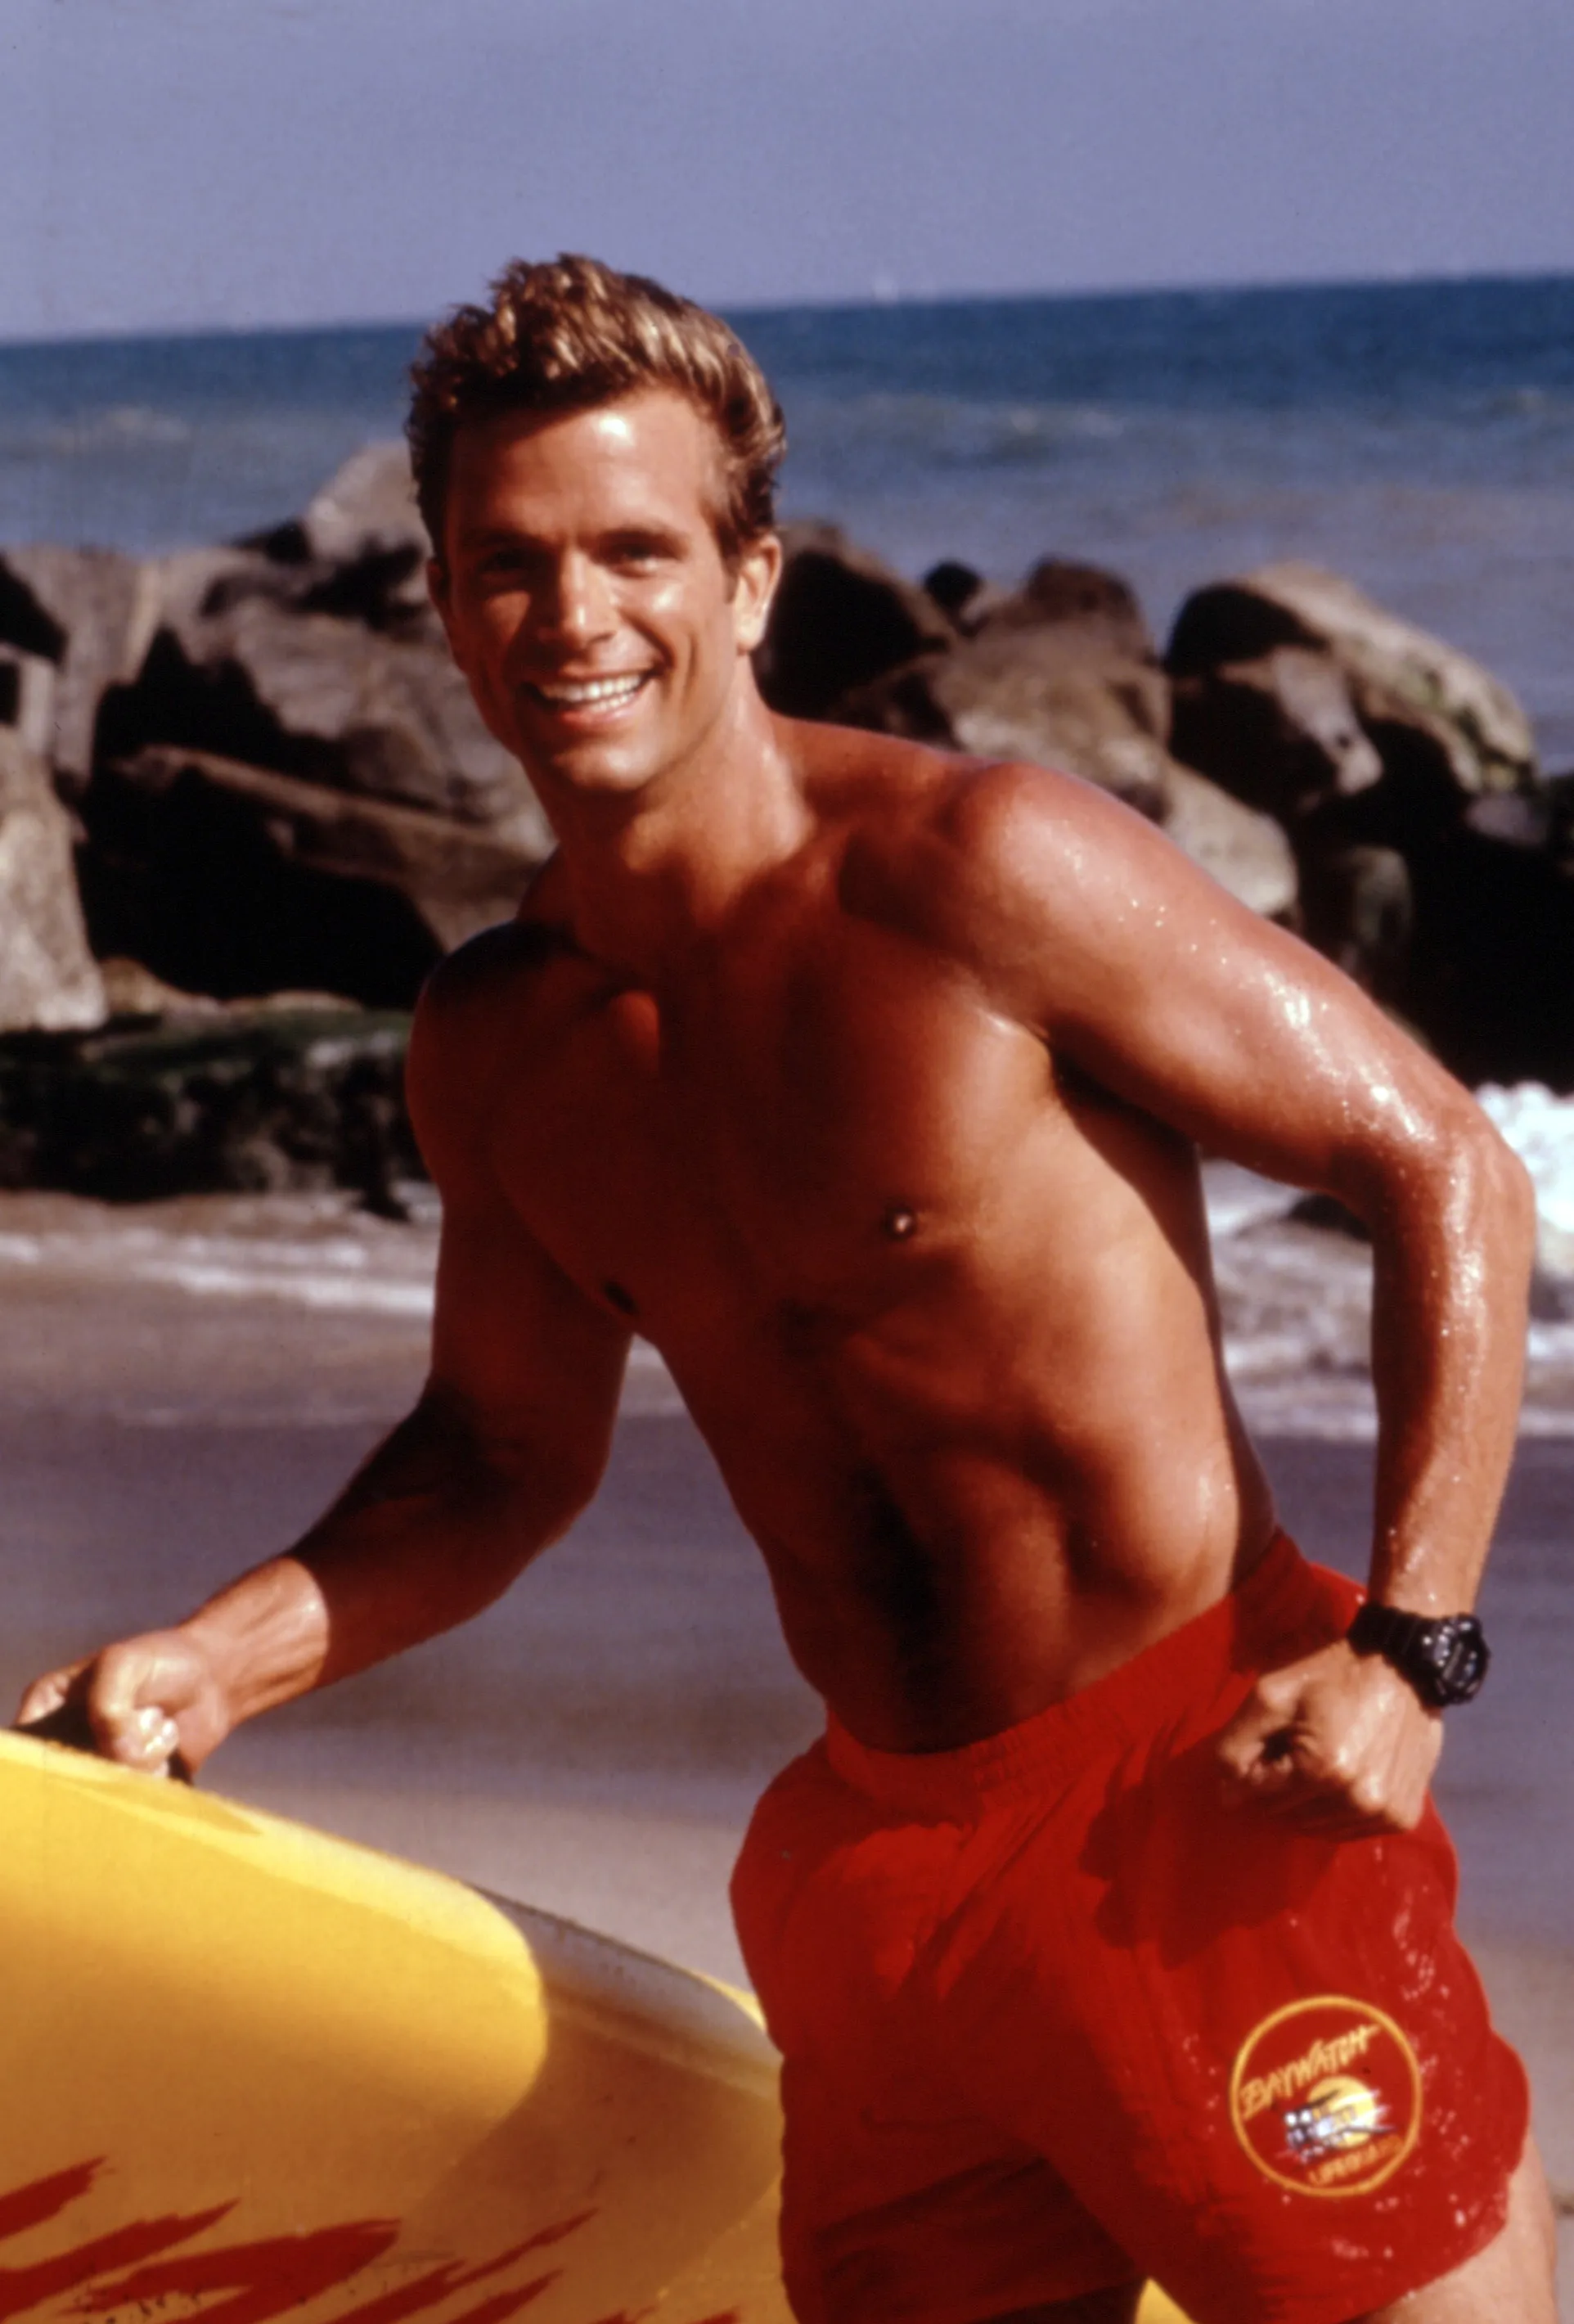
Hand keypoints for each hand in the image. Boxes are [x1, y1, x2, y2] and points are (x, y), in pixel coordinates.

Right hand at [16, 1631, 233, 1776]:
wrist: (213, 1679)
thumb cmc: (162, 1661)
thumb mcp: (125, 1664)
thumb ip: (107, 1704)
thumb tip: (116, 1755)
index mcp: (46, 1709)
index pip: (29, 1749)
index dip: (59, 1754)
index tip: (105, 1736)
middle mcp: (65, 1744)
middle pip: (69, 1776)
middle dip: (114, 1752)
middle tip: (149, 1714)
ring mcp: (97, 1769)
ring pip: (105, 1790)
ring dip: (144, 1759)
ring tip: (160, 1722)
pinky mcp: (128, 1789)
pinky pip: (132, 1801)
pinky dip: (157, 1777)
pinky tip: (169, 1748)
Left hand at [1217, 1639, 1442, 1836]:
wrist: (1404, 1665)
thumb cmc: (1332, 1675)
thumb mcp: (1272, 1696)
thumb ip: (1237, 1746)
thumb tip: (1227, 1798)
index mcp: (1322, 1770)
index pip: (1258, 1795)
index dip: (1254, 1767)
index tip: (1270, 1741)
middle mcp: (1357, 1801)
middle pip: (1287, 1815)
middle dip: (1280, 1787)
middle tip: (1296, 1748)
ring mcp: (1384, 1813)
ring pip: (1317, 1828)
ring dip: (1308, 1803)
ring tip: (1320, 1761)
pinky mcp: (1402, 1818)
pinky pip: (1351, 1831)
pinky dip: (1338, 1811)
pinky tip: (1343, 1778)